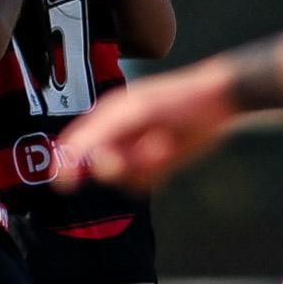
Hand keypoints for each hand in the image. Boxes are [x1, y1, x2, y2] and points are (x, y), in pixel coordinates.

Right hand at [56, 56, 259, 189]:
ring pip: (122, 179)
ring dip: (144, 166)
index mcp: (106, 116)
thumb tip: (74, 155)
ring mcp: (136, 151)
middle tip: (144, 149)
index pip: (74, 143)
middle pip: (99, 167)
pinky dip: (156, 173)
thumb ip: (101, 133)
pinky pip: (142, 184)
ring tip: (163, 144)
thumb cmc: (176, 100)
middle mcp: (117, 135)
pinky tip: (170, 152)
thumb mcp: (135, 113)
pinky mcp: (154, 166)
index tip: (64, 183)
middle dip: (119, 163)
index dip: (66, 163)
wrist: (217, 102)